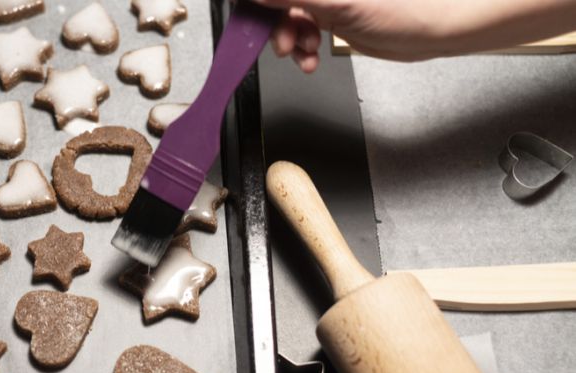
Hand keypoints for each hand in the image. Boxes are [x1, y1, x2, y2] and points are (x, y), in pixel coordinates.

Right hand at [259, 0, 575, 72]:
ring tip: (302, 55)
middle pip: (279, 0)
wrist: (436, 29)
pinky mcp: (333, 15)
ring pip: (288, 15)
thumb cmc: (403, 8)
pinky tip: (309, 59)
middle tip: (282, 45)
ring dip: (289, 39)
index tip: (243, 12)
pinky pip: (303, 29)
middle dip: (275, 22)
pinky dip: (301, 47)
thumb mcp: (337, 2)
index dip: (257, 2)